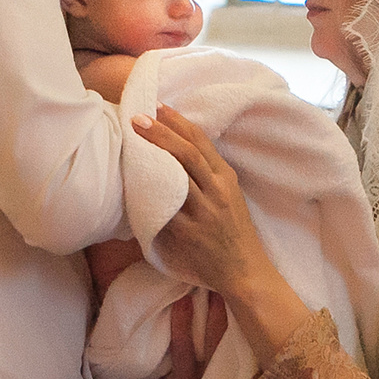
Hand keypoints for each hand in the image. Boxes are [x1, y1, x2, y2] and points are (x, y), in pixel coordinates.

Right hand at [100, 291, 227, 378]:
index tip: (183, 300)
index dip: (183, 326)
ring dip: (227, 320)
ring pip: (228, 346)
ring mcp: (219, 378)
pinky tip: (234, 308)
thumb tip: (87, 359)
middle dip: (216, 317)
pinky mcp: (226, 374)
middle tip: (213, 287)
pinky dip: (233, 330)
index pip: (184, 353)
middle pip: (216, 345)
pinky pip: (233, 349)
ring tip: (225, 291)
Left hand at [134, 107, 267, 293]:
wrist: (245, 272)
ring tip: (134, 138)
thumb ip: (208, 179)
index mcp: (226, 180)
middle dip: (162, 131)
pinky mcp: (189, 232)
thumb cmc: (233, 235)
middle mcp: (217, 192)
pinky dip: (149, 192)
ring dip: (154, 153)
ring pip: (177, 175)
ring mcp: (203, 212)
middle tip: (138, 116)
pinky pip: (165, 208)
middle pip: (188, 153)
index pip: (202, 143)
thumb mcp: (229, 199)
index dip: (179, 122)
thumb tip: (173, 156)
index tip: (159, 106)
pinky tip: (133, 180)